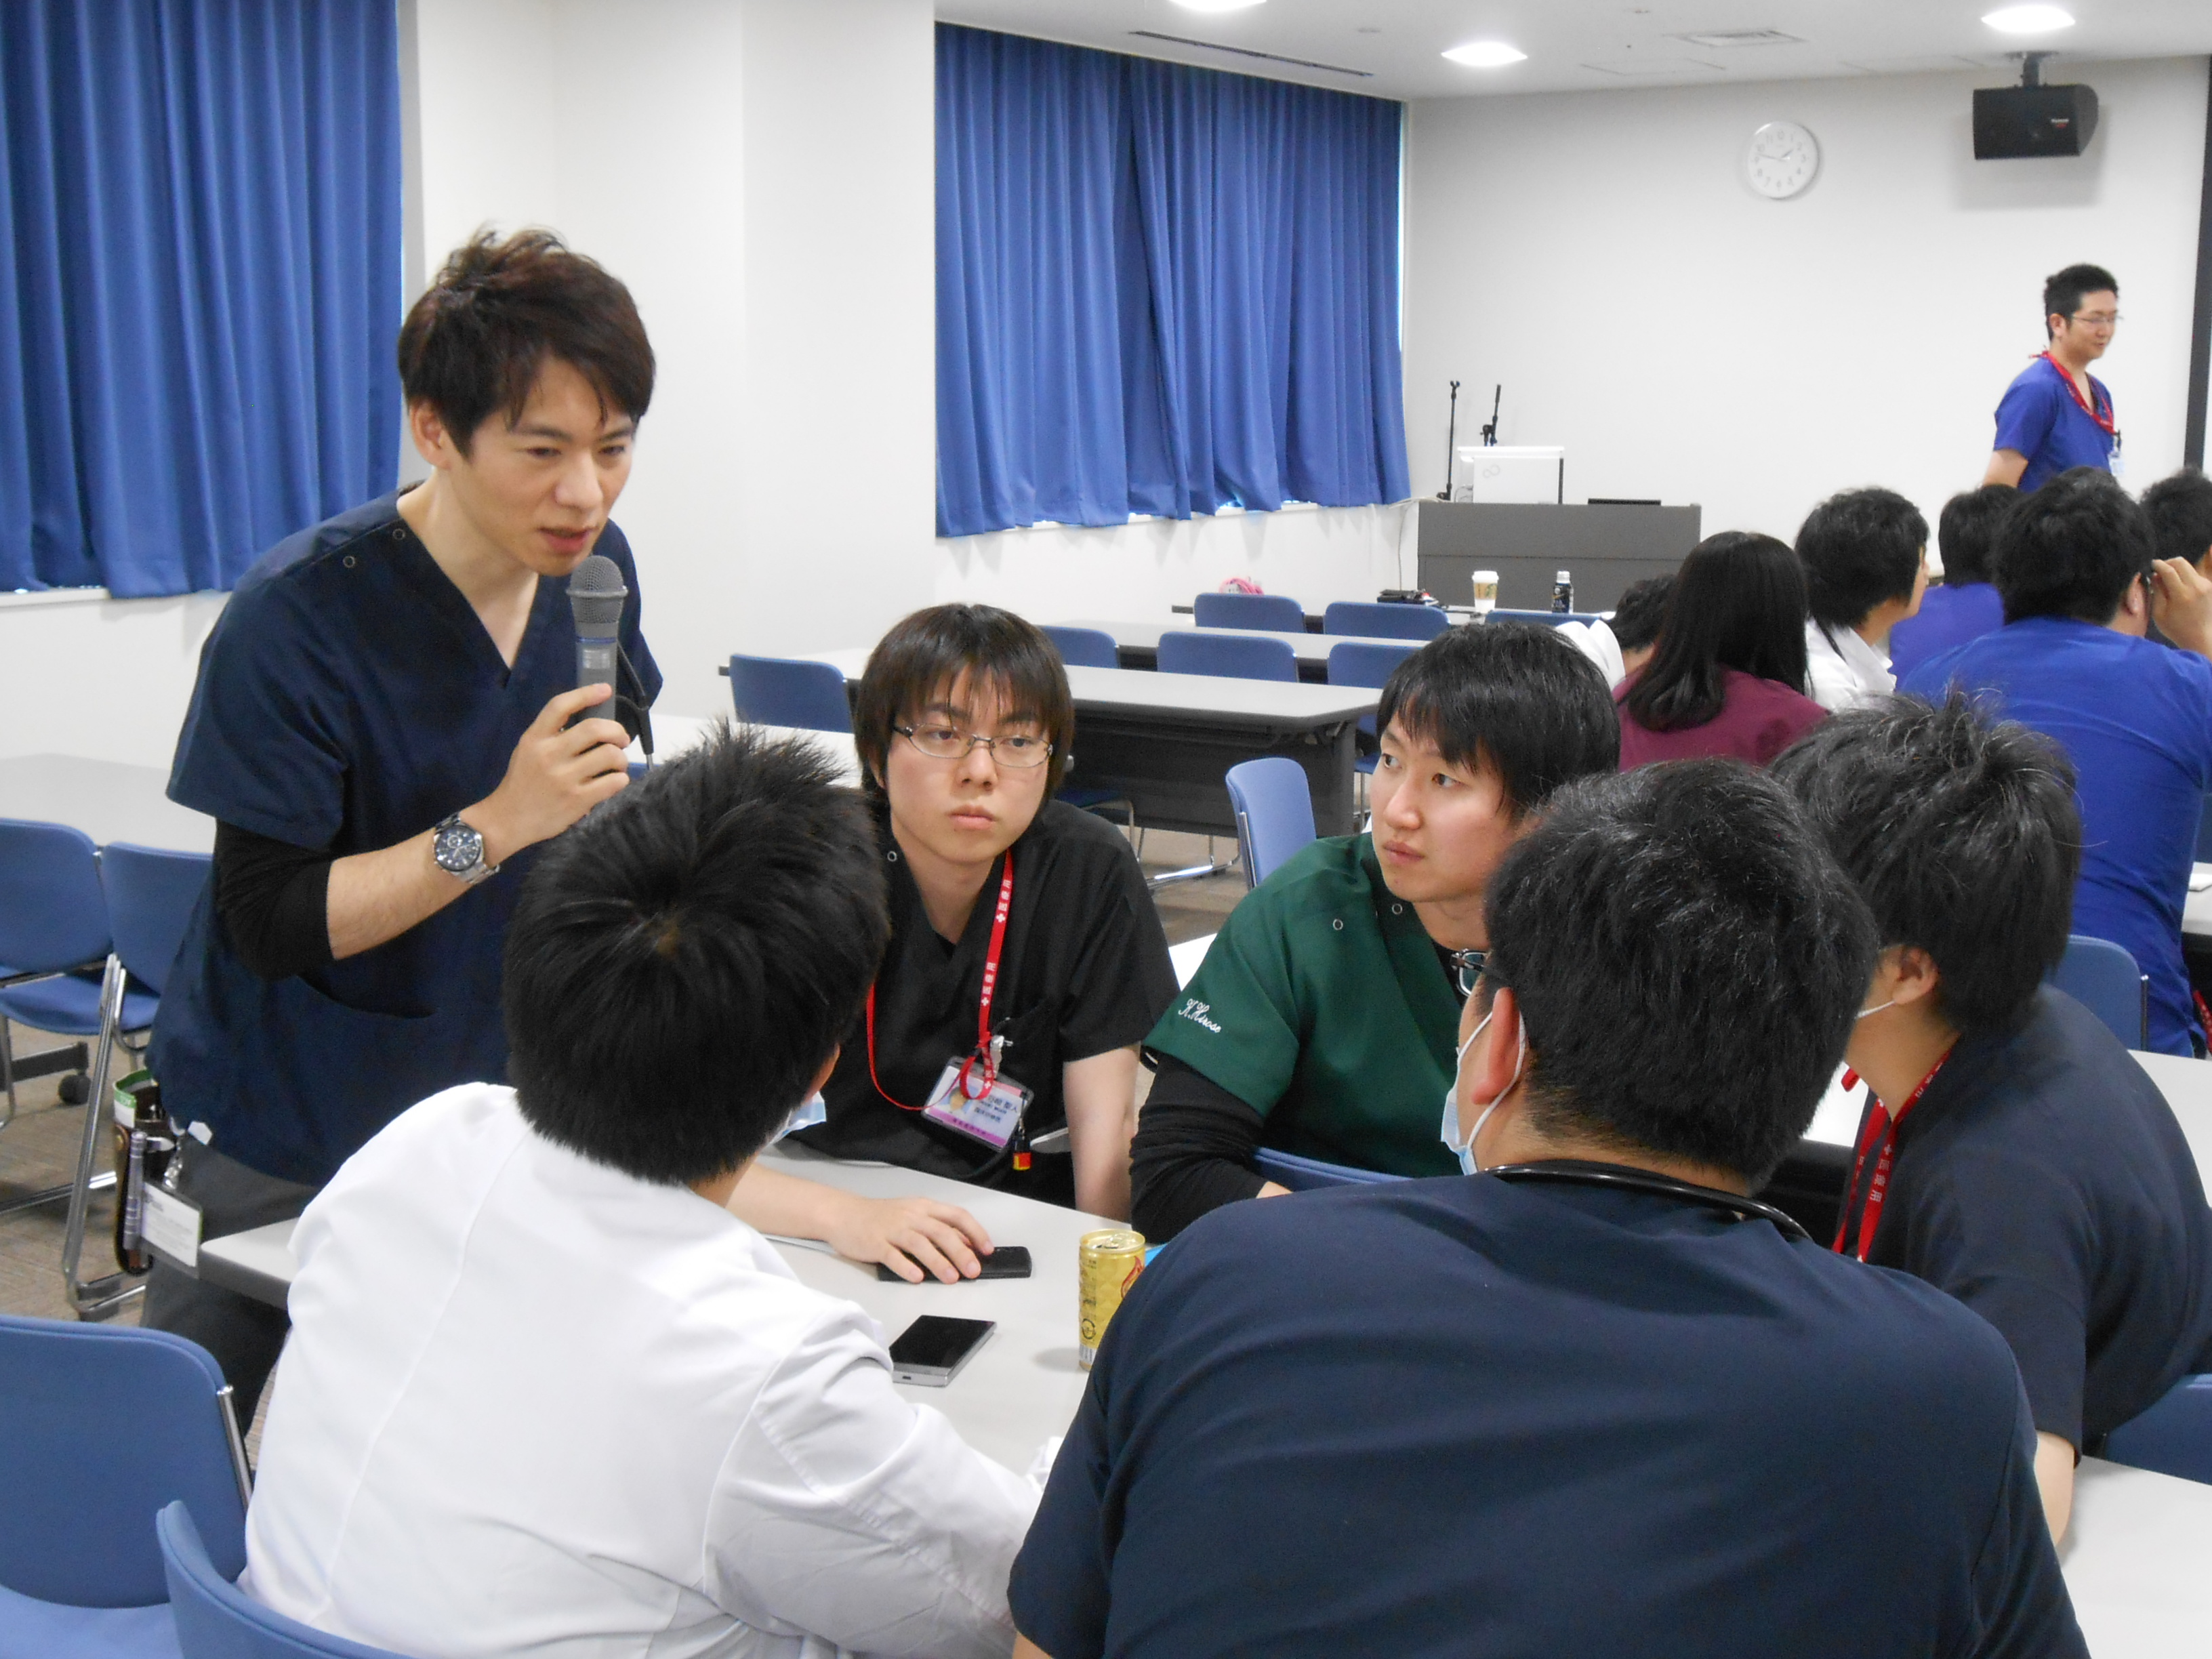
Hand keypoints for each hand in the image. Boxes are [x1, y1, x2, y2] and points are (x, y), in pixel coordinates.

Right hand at [470, 685, 630, 862]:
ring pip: (610, 755)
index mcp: (535, 738)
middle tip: (621, 739)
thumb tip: (592, 723)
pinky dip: (620, 779)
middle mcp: (549, 755)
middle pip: (595, 729)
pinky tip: (614, 781)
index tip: (605, 690)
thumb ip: (553, 735)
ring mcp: (564, 779)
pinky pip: (613, 782)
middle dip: (617, 731)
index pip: (561, 706)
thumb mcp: (528, 750)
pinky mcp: (577, 801)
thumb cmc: (523, 782)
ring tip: (616, 765)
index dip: (586, 694)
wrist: (507, 820)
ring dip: (621, 759)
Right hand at [825, 1192, 993, 1282]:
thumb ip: (938, 1228)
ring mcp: (892, 1229)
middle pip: (941, 1232)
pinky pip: (892, 1255)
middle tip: (974, 1271)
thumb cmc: (882, 1217)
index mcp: (924, 1208)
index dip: (975, 1232)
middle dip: (961, 1252)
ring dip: (938, 1262)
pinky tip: (916, 1278)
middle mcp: (911, 1216)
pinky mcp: (875, 1243)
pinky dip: (906, 1267)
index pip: (956, 1216)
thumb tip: (966, 1244)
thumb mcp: (913, 1215)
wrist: (844, 1214)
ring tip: (951, 1278)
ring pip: (920, 1244)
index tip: (987, 1249)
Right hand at [2150, 557, 2211, 657]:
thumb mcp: (2159, 613)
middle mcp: (2196, 586)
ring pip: (2188, 566)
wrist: (2200, 637)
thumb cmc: (2175, 628)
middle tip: (2159, 570)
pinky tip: (2178, 586)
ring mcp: (2205, 585)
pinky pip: (2194, 574)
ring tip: (2168, 579)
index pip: (2168, 570)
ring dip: (2176, 569)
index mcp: (2182, 594)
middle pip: (2180, 562)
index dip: (2158, 564)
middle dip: (2168, 563)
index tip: (2151, 564)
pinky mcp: (2209, 586)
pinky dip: (2184, 575)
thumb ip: (2157, 591)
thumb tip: (2155, 575)